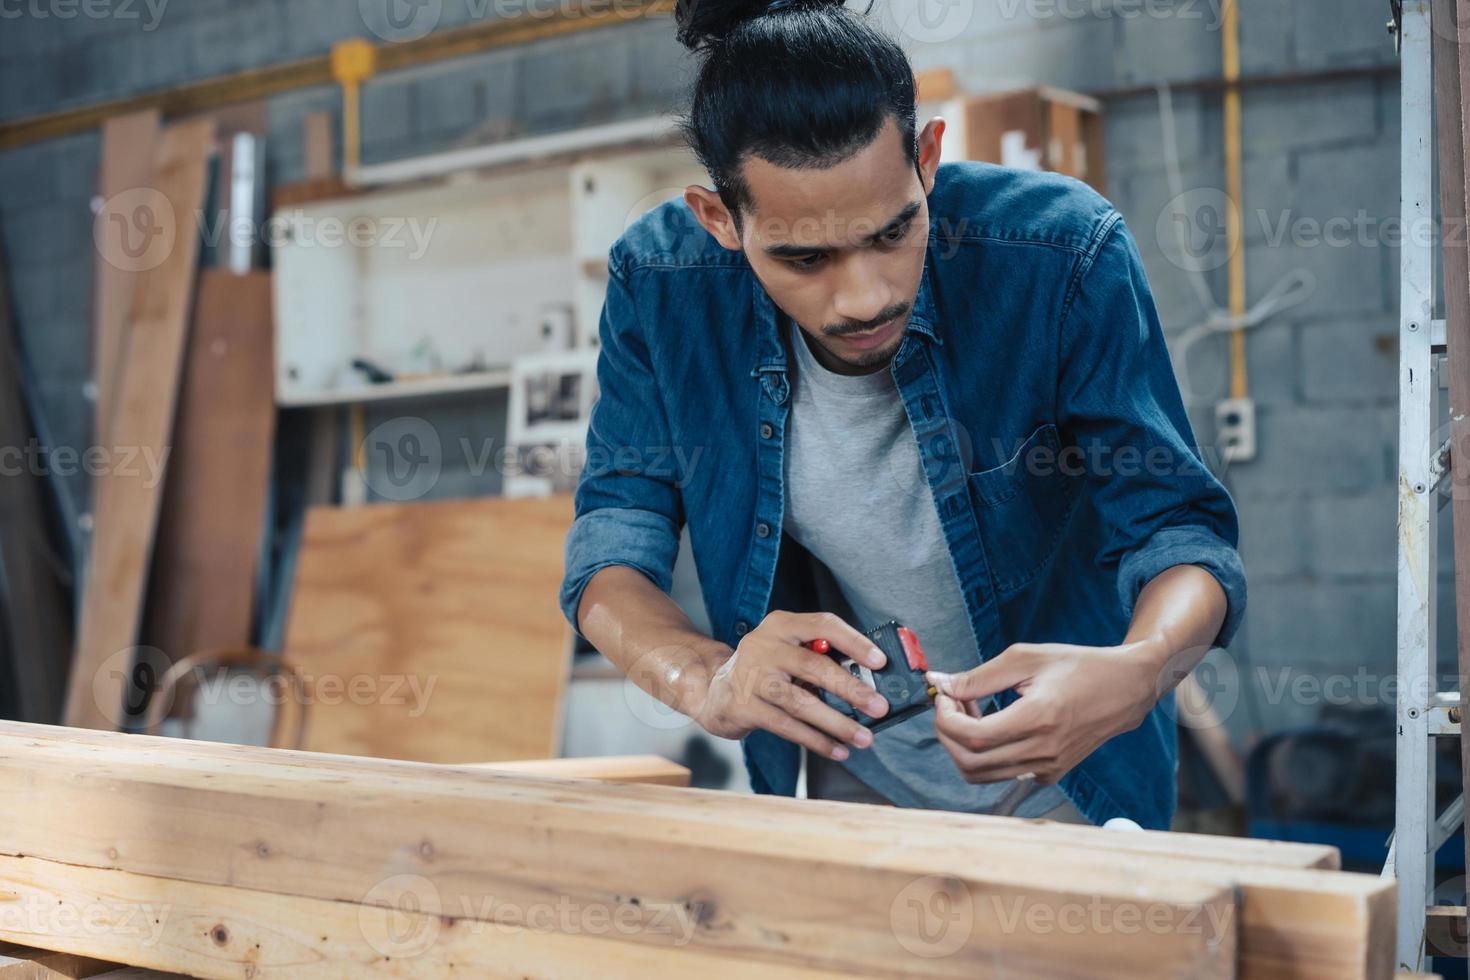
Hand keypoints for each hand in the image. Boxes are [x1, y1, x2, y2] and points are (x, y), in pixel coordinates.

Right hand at [691, 612, 889, 761]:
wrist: (715, 691)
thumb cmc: (765, 671)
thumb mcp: (788, 652)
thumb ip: (821, 660)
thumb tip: (869, 686)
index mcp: (781, 624)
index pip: (823, 625)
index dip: (854, 642)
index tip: (880, 662)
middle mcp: (763, 645)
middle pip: (814, 665)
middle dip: (852, 689)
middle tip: (879, 707)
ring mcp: (750, 676)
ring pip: (801, 702)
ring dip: (837, 723)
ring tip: (863, 738)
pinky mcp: (743, 706)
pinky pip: (787, 726)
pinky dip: (816, 740)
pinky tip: (837, 750)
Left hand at [927, 641, 1159, 784]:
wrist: (1123, 688)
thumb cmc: (1077, 666)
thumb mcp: (1024, 658)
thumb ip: (978, 676)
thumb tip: (939, 684)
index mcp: (1038, 718)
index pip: (972, 737)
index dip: (946, 718)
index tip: (944, 696)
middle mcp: (1044, 751)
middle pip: (970, 763)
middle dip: (947, 734)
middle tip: (951, 704)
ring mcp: (1048, 768)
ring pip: (982, 775)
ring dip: (963, 746)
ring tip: (971, 713)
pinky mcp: (1051, 774)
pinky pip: (1003, 774)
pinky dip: (985, 756)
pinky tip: (993, 725)